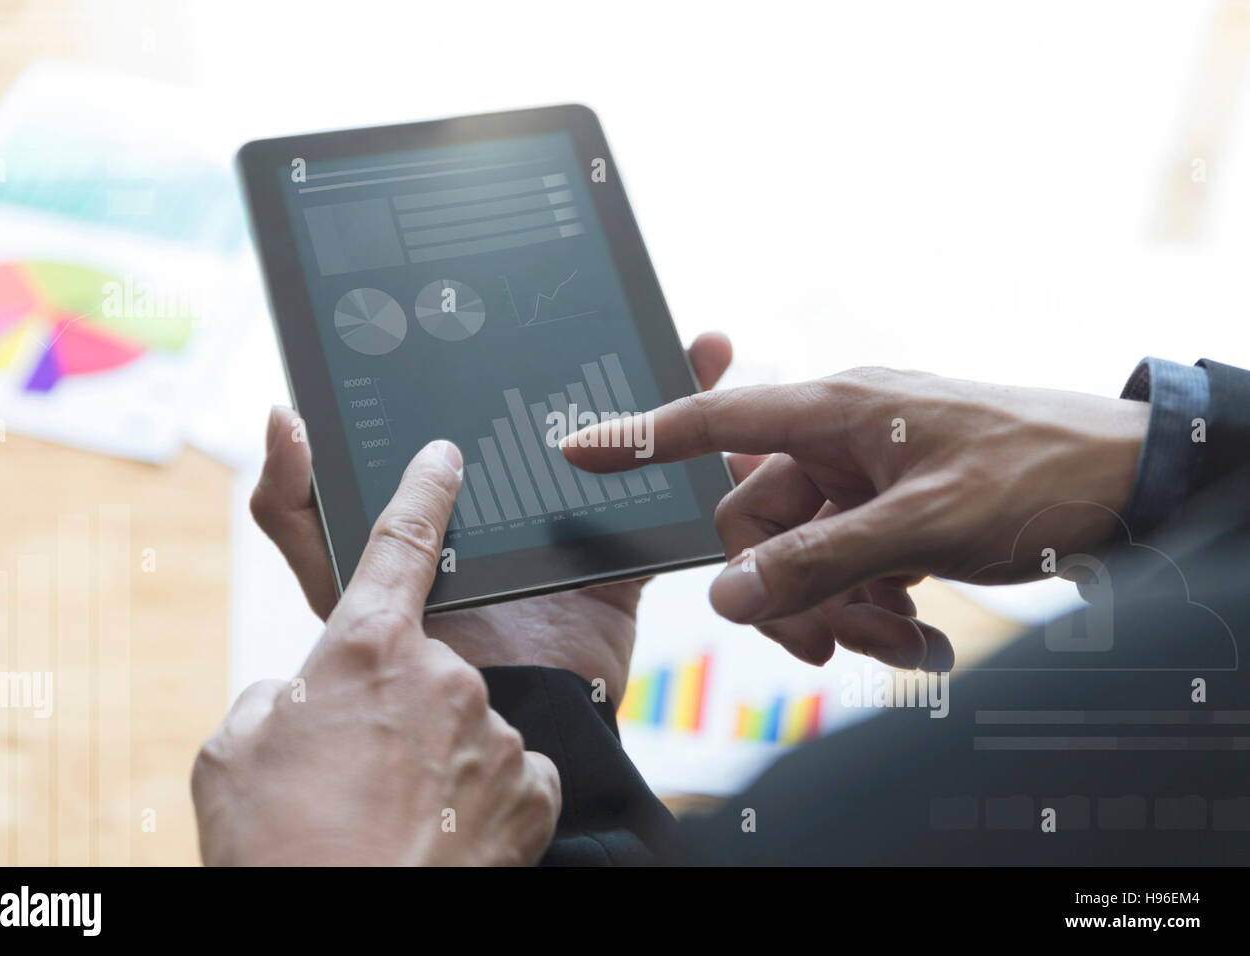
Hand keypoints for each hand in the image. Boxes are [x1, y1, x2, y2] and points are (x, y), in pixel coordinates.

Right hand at [194, 441, 560, 865]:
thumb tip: (308, 690)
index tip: (445, 458)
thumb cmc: (277, 848)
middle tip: (360, 776)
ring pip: (466, 726)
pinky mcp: (533, 789)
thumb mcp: (235, 752)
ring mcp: (495, 731)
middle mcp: (444, 675)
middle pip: (426, 669)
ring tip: (396, 819)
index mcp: (364, 648)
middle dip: (397, 710)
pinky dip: (481, 797)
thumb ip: (280, 692)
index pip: (401, 542)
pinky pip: (510, 773)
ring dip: (435, 761)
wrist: (340, 940)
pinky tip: (447, 832)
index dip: (424, 492)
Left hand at [251, 333, 733, 703]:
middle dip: (578, 344)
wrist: (514, 718)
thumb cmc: (415, 654)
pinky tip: (708, 375)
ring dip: (652, 379)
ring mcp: (569, 514)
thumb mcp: (332, 577)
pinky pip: (664, 481)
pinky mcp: (620, 545)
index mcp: (442, 491)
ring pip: (614, 431)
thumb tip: (284, 413)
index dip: (480, 339)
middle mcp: (506, 491)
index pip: (461, 396)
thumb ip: (297, 509)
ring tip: (678, 336)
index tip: (500, 280)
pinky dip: (694, 438)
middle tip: (601, 295)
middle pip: (546, 401)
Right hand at [562, 367, 1148, 669]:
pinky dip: (870, 602)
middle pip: (758, 518)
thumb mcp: (921, 526)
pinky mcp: (895, 507)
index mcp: (836, 411)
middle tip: (828, 646)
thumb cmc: (1035, 474)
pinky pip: (848, 559)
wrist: (1131, 484)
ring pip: (805, 551)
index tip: (578, 448)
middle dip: (784, 589)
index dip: (642, 436)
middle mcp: (842, 436)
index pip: (716, 419)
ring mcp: (869, 473)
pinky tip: (914, 632)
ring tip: (899, 645)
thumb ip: (818, 560)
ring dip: (838, 607)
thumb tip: (728, 594)